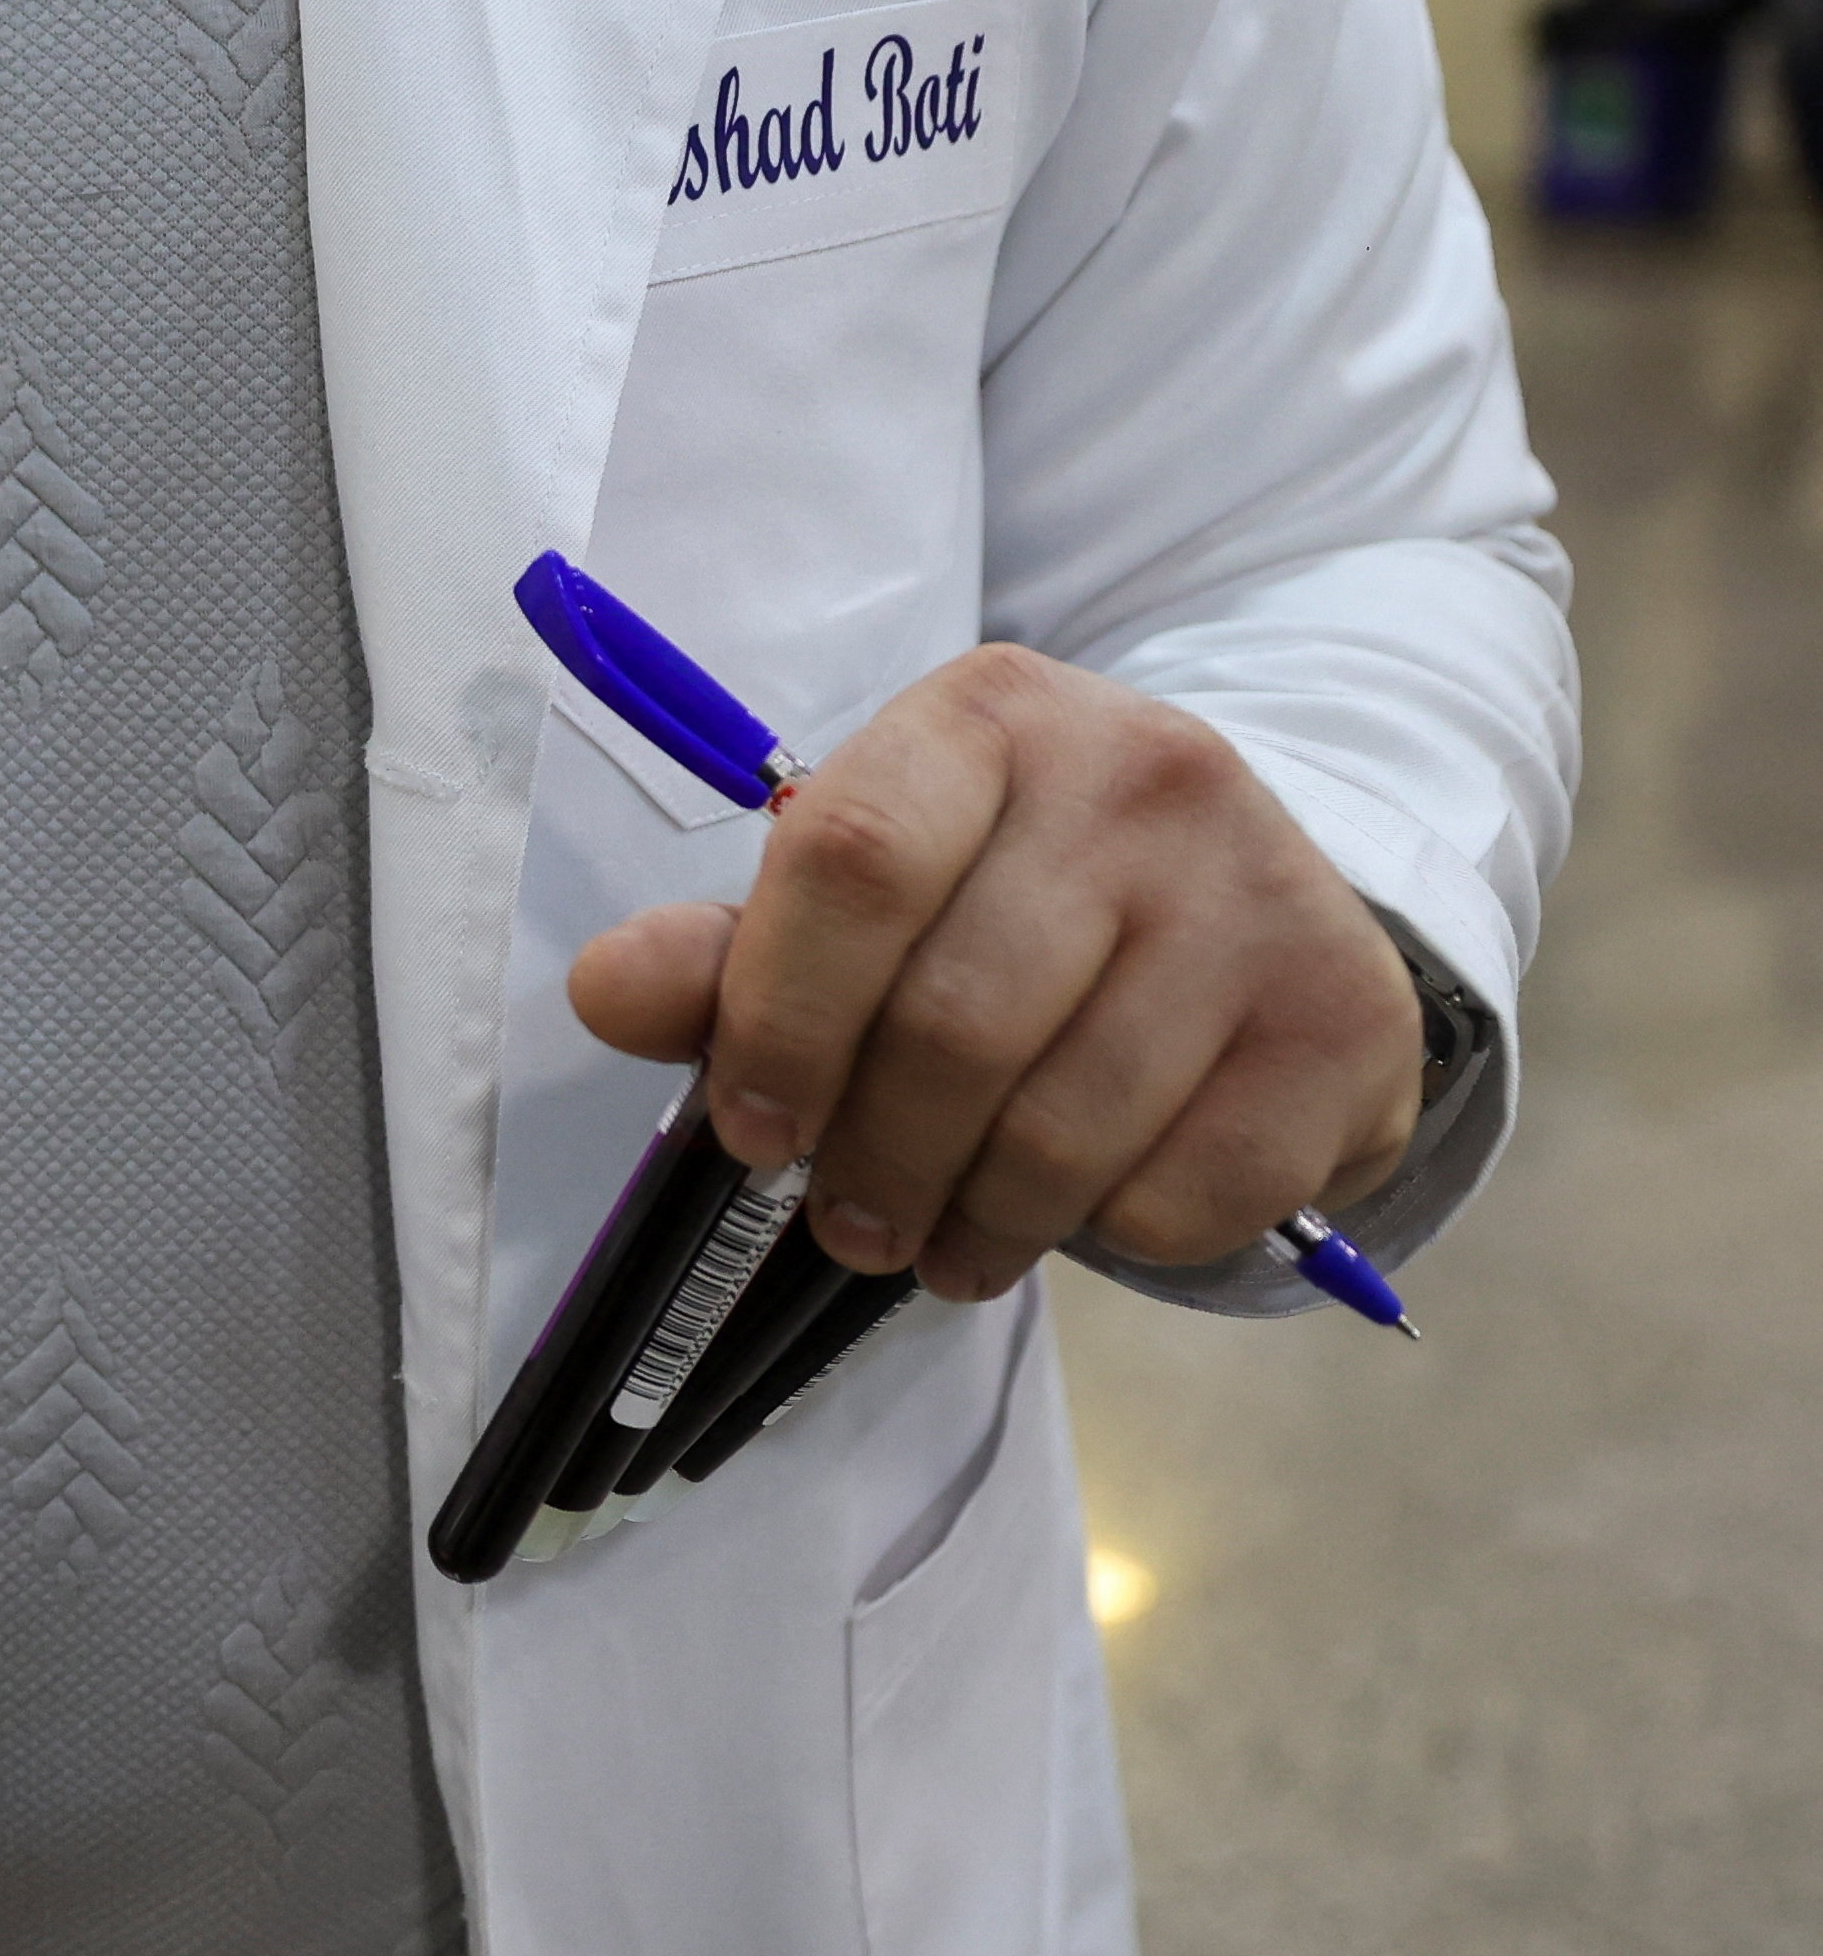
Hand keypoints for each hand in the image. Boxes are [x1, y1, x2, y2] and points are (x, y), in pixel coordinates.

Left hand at [568, 643, 1421, 1300]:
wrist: (1253, 905)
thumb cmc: (1018, 903)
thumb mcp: (868, 895)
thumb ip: (731, 952)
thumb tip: (608, 990)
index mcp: (988, 717)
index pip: (851, 859)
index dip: (779, 1020)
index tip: (753, 1132)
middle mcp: (1143, 773)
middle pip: (955, 1020)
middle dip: (876, 1159)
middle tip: (849, 1222)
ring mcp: (1263, 890)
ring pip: (1068, 1127)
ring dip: (978, 1221)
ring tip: (943, 1238)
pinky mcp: (1347, 1017)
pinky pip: (1186, 1189)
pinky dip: (1112, 1232)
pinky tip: (1087, 1206)